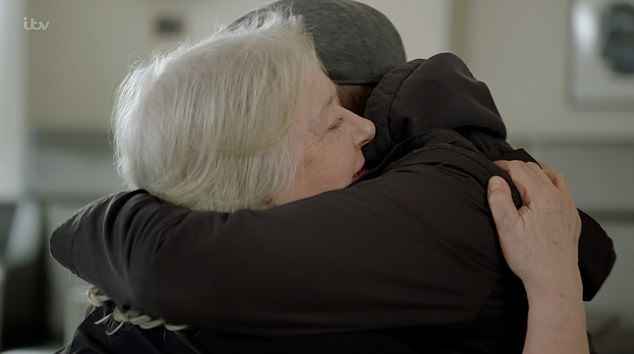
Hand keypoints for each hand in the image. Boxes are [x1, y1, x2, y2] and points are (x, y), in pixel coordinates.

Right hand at [487, 161, 588, 353]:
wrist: (554, 280)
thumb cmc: (529, 258)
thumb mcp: (506, 228)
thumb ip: (499, 200)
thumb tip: (495, 179)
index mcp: (542, 197)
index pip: (520, 168)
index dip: (503, 165)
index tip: (491, 169)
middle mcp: (559, 198)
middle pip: (536, 169)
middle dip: (516, 168)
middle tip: (500, 175)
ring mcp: (568, 207)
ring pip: (553, 176)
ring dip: (535, 172)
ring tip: (521, 177)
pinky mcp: (572, 218)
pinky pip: (563, 190)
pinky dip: (550, 184)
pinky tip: (542, 192)